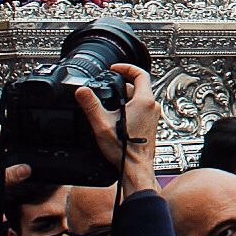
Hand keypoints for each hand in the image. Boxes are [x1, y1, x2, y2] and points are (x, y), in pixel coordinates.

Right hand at [74, 64, 157, 193]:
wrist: (136, 167)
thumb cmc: (125, 150)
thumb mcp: (102, 124)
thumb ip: (91, 105)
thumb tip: (82, 91)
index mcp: (144, 101)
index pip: (140, 73)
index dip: (126, 67)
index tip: (115, 68)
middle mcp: (152, 106)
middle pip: (138, 86)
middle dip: (121, 84)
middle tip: (107, 86)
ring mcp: (153, 116)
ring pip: (139, 98)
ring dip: (124, 96)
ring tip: (108, 102)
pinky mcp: (150, 124)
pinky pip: (140, 108)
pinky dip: (128, 106)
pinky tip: (116, 116)